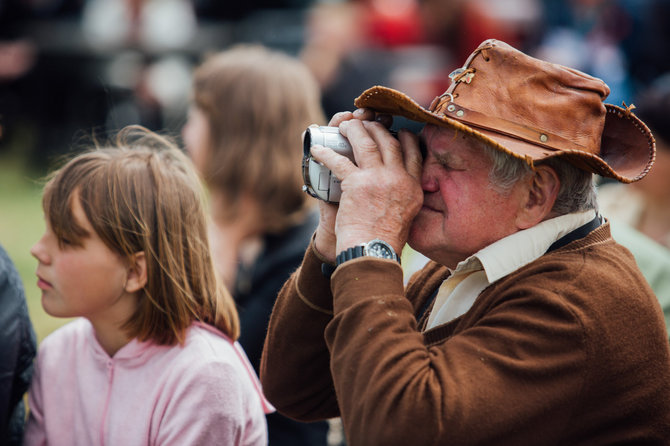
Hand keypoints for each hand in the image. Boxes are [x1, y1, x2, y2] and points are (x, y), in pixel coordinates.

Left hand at [310, 116, 422, 256]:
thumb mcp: (407, 214)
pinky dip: (325, 153)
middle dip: (375, 128)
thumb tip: (396, 184)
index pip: (414, 152)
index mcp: (413, 187)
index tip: (397, 131)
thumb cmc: (385, 241)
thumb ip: (403, 195)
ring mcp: (378, 179)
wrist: (373, 253)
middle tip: (365, 124)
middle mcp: (399, 179)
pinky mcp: (356, 184)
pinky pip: (339, 161)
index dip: (405, 138)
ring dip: (353, 130)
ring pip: (366, 143)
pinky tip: (317, 150)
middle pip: (389, 141)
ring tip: (343, 125)